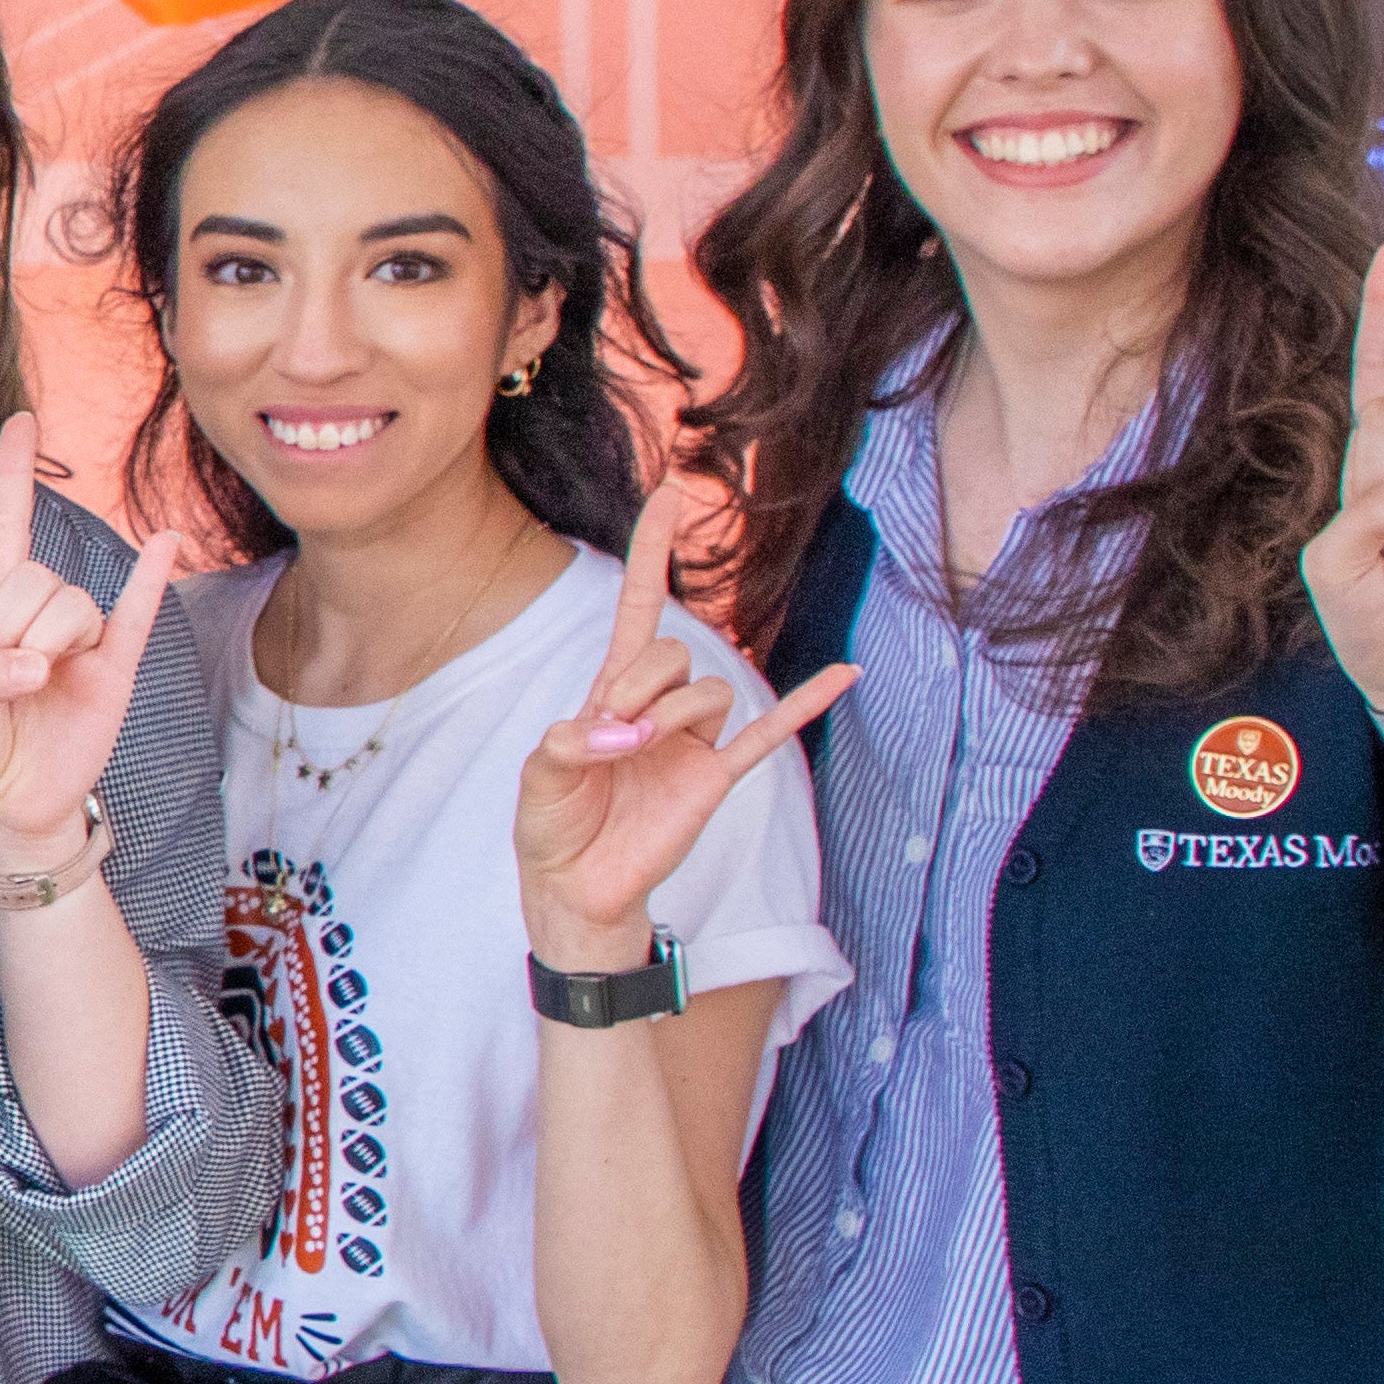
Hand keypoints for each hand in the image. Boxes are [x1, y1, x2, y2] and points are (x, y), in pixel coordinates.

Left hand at [0, 408, 174, 900]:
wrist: (10, 811)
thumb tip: (34, 665)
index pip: (3, 528)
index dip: (12, 477)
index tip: (22, 421)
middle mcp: (38, 614)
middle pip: (36, 576)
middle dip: (14, 624)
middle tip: (5, 677)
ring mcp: (81, 640)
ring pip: (75, 604)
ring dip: (49, 641)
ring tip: (36, 684)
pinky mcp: (114, 672)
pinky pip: (140, 616)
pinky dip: (153, 579)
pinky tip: (166, 542)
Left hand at [513, 534, 851, 969]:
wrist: (578, 887)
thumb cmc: (553, 824)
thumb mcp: (539, 778)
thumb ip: (569, 746)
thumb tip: (623, 735)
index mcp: (612, 689)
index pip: (639, 605)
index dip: (651, 553)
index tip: (669, 496)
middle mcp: (658, 704)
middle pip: (674, 649)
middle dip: (642, 679)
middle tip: (612, 727)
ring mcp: (692, 739)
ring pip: (710, 691)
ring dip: (674, 713)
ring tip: (637, 751)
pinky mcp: (717, 777)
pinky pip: (772, 732)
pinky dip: (807, 703)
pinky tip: (844, 675)